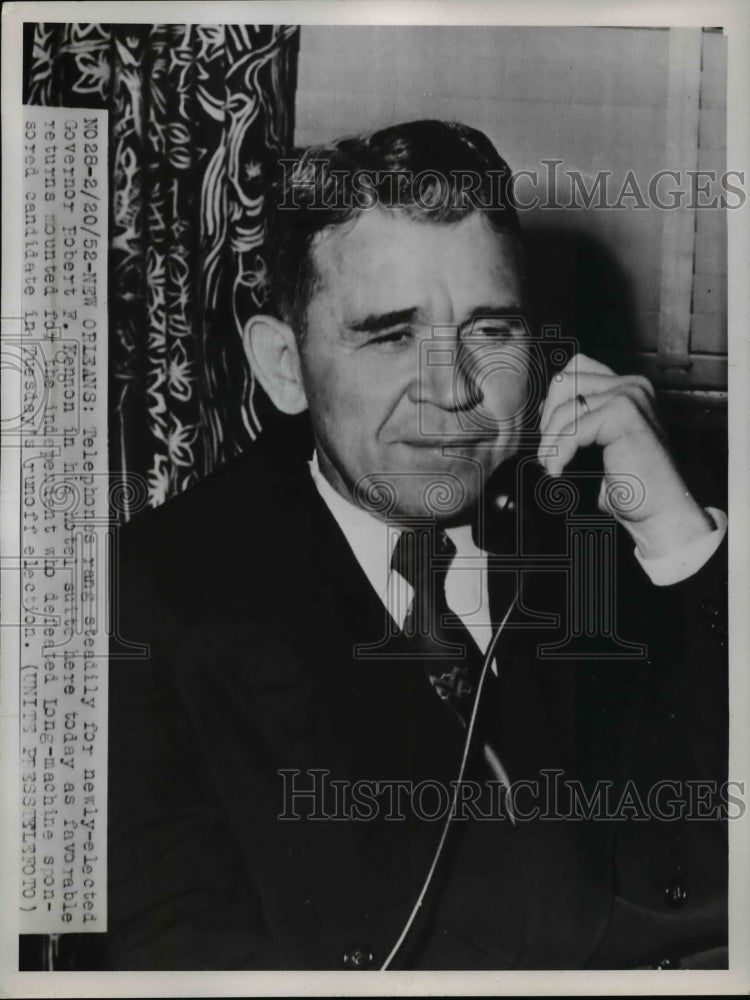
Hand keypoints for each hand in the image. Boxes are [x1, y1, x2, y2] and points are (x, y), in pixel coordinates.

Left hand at [537, 353, 713, 558]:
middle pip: (563, 382)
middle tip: (551, 454)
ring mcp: (630, 396)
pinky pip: (573, 429)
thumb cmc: (628, 485)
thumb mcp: (594, 445)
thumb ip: (575, 421)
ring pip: (564, 407)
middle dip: (548, 420)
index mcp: (625, 387)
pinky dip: (559, 453)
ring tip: (554, 466)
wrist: (657, 512)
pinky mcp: (625, 414)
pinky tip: (559, 472)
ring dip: (550, 441)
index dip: (554, 403)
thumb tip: (540, 408)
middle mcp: (631, 385)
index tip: (552, 438)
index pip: (573, 370)